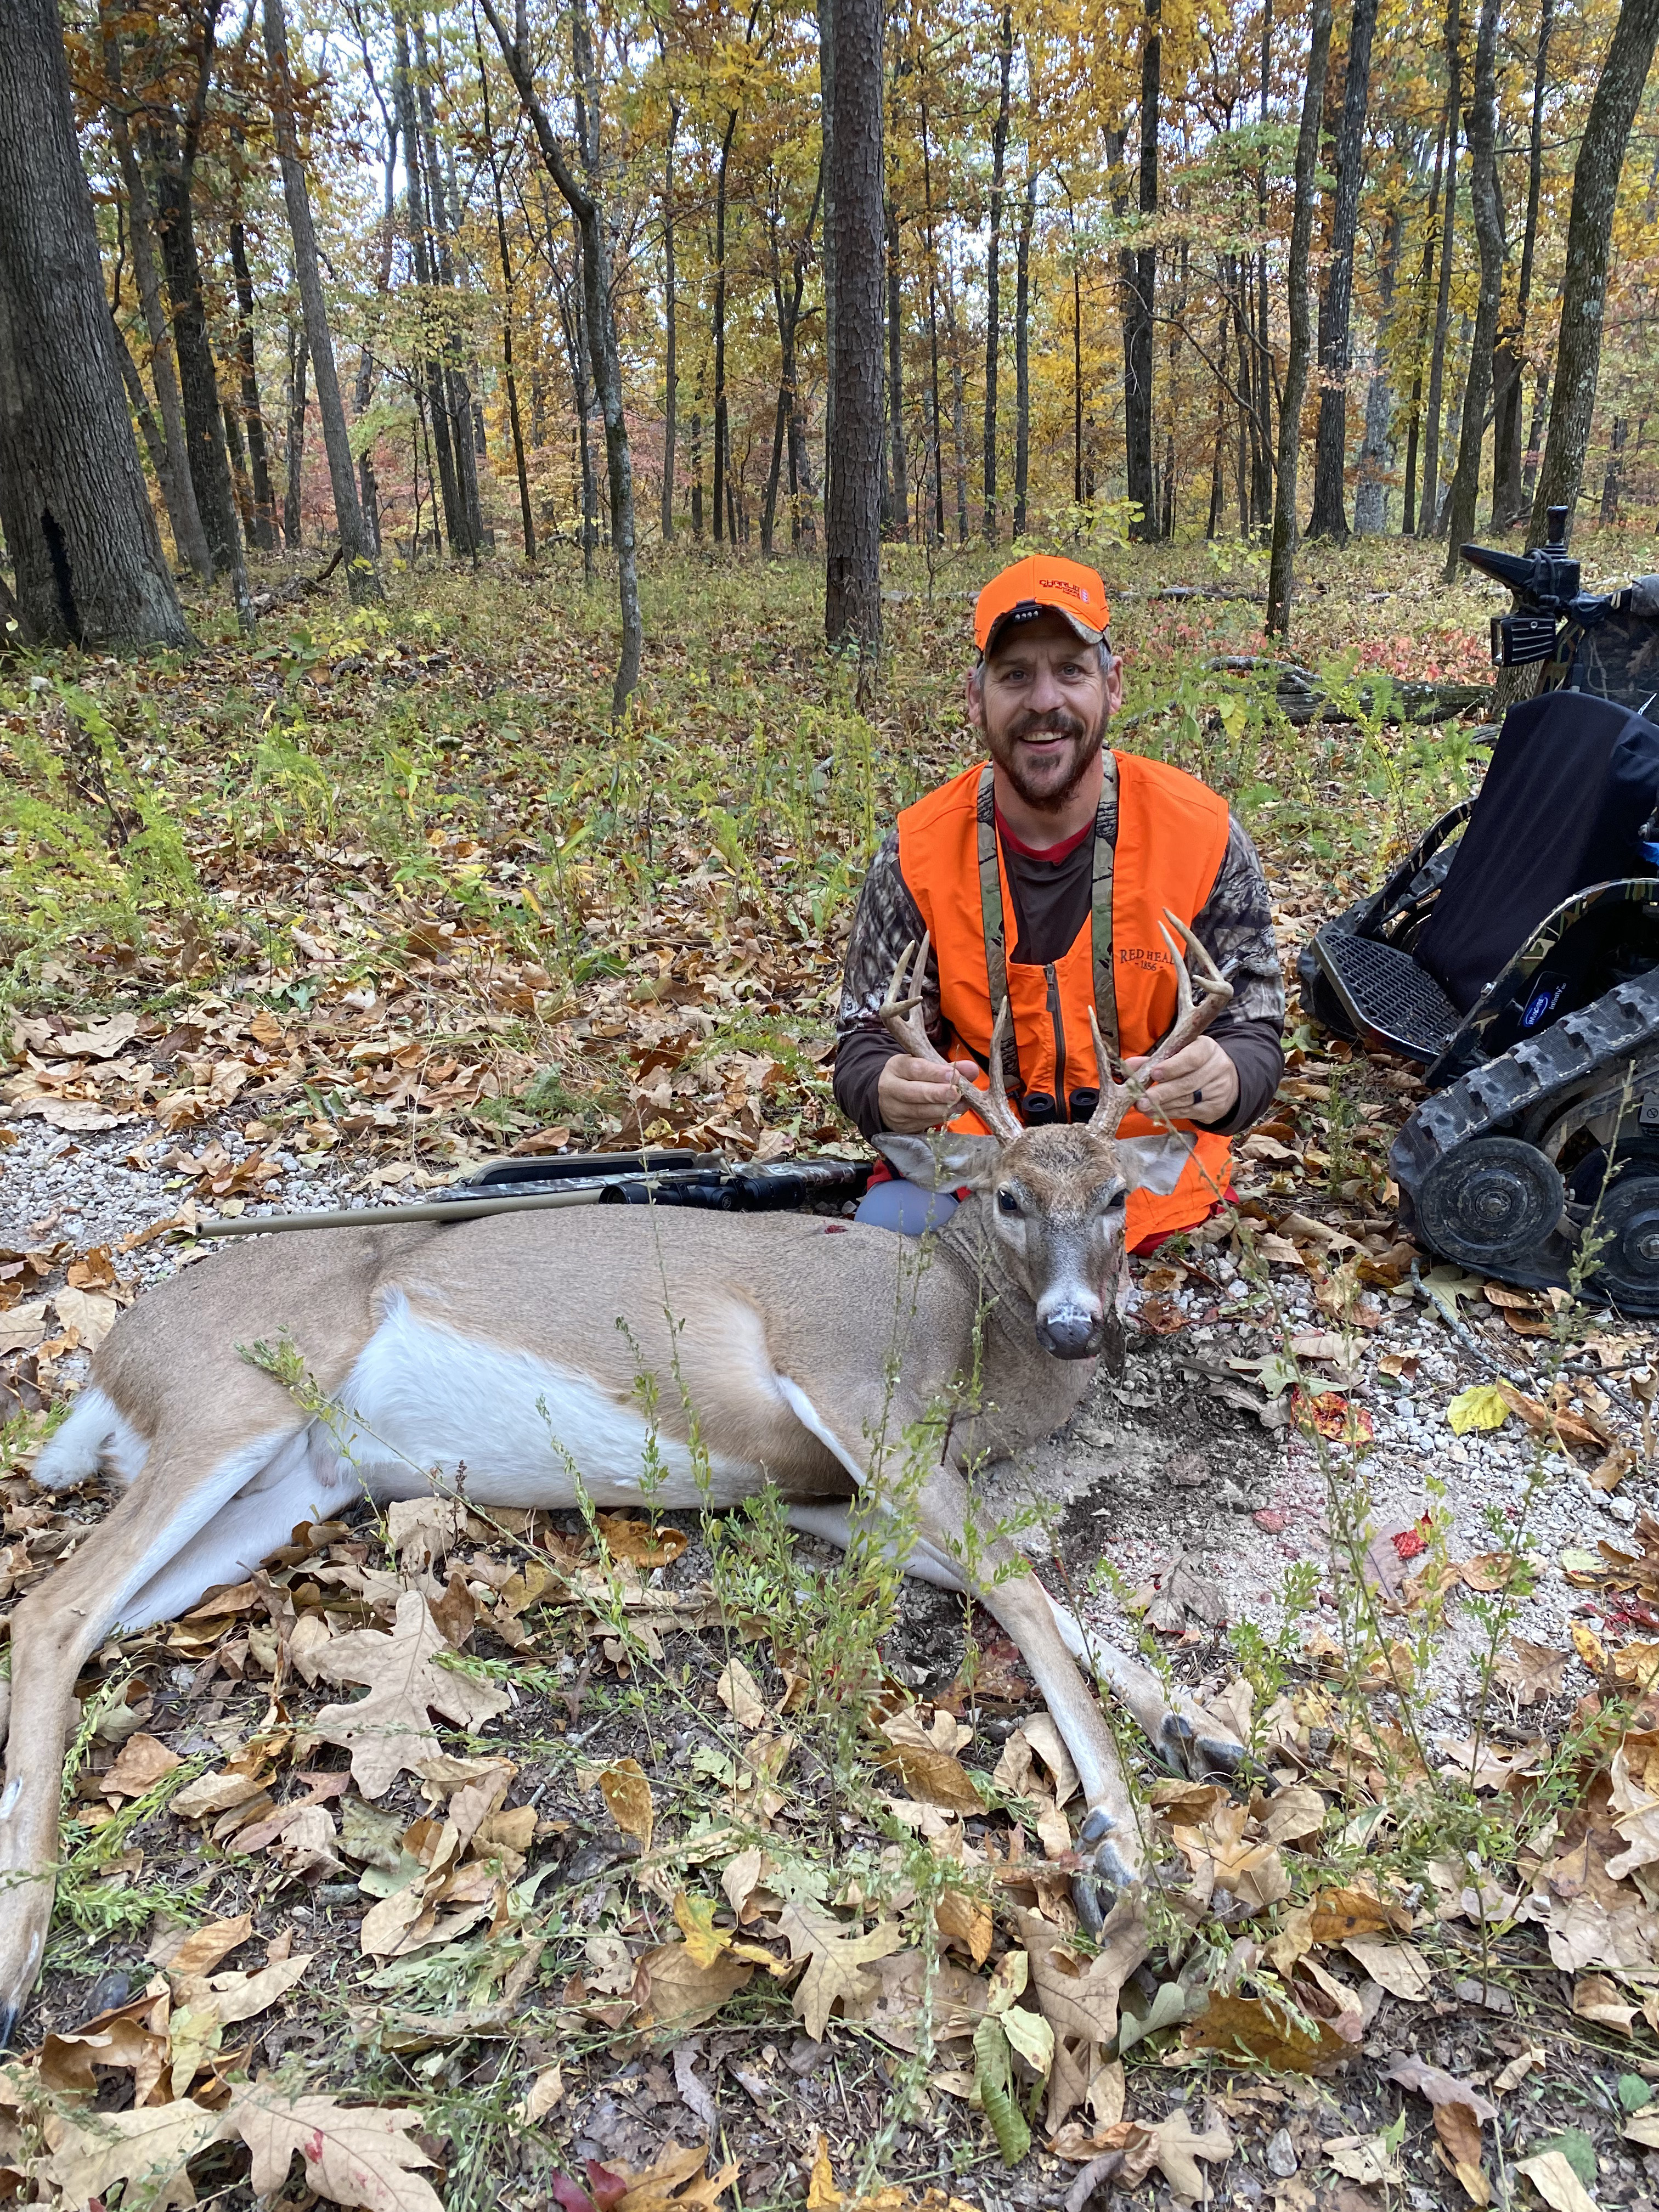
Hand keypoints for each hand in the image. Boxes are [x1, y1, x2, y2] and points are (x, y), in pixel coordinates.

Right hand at [878, 1053, 981, 1132]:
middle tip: (957, 1093)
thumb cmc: (914, 1077)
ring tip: (961, 1104)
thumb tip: (971, 1069)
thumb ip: (949, 1066)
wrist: (891, 1099)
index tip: (954, 1075)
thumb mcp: (926, 1065)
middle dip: (939, 1093)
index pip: (915, 1069)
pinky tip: (955, 1112)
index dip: (935, 1073)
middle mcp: (890, 1088)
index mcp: (896, 1067)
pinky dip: (942, 1118)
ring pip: (920, 1111)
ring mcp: (894, 1109)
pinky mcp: (902, 1126)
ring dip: (944, 1108)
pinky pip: (924, 1123)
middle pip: (915, 1093)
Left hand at [1122, 1036, 1237, 1126]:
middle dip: (1162, 1093)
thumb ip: (1154, 1059)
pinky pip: (1190, 1112)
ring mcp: (1218, 1089)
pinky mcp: (1216, 1107)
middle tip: (1141, 1100)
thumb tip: (1128, 1066)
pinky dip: (1171, 1113)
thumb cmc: (1193, 1063)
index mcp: (1207, 1048)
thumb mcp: (1179, 1053)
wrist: (1223, 1080)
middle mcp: (1217, 1068)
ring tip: (1143, 1108)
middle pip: (1187, 1083)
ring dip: (1162, 1106)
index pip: (1192, 1058)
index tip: (1154, 1074)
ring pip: (1187, 1100)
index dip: (1172, 1067)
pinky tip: (1156, 1113)